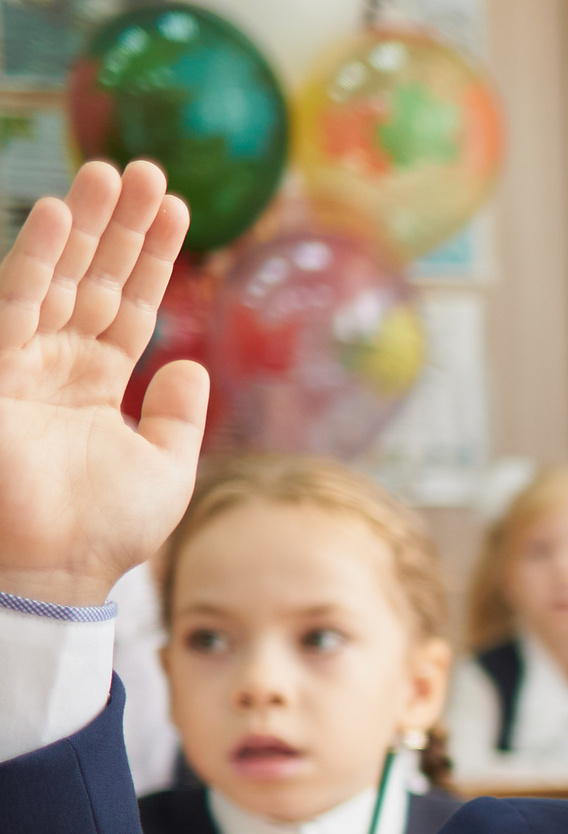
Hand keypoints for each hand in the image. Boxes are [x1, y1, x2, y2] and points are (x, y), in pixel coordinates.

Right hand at [0, 159, 200, 609]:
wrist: (57, 570)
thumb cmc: (108, 531)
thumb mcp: (165, 468)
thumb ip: (179, 416)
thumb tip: (191, 366)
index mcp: (100, 383)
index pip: (133, 303)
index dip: (154, 256)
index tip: (179, 207)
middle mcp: (60, 363)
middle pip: (97, 276)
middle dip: (120, 224)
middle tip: (147, 169)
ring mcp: (26, 363)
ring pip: (59, 277)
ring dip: (84, 224)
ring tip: (110, 171)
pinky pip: (16, 302)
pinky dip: (37, 258)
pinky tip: (56, 215)